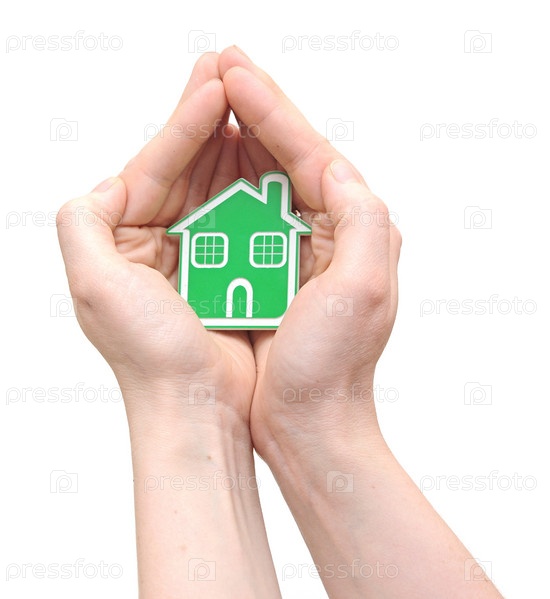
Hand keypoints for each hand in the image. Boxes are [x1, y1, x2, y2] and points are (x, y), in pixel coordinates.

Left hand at [57, 53, 281, 598]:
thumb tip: (110, 180)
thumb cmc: (149, 354)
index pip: (156, 164)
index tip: (216, 85)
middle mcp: (162, 239)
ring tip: (257, 99)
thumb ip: (82, 222)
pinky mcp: (236, 269)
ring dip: (240, 144)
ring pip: (223, 185)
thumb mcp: (95, 284)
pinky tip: (273, 154)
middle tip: (236, 70)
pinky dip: (261, 186)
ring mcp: (203, 252)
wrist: (197, 406)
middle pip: (190, 166)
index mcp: (125, 235)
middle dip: (212, 119)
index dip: (184, 123)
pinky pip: (250, 217)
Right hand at [219, 48, 501, 598]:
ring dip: (232, 139)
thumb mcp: (364, 290)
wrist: (308, 423)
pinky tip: (200, 161)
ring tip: (206, 98)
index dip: (270, 108)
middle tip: (217, 65)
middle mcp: (329, 231)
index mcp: (354, 228)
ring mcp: (295, 249)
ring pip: (260, 180)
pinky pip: (240, 216)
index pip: (309, 152)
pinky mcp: (266, 271)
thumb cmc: (332, 368)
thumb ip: (360, 215)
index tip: (232, 71)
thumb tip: (331, 161)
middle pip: (285, 155)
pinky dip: (220, 185)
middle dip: (251, 110)